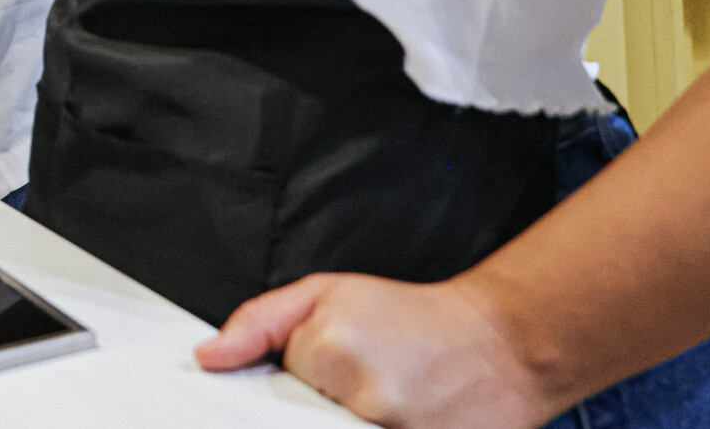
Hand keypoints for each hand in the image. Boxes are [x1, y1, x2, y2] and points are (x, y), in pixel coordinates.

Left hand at [195, 274, 556, 428]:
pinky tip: (398, 412)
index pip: (264, 400)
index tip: (287, 391)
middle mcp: (362, 403)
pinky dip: (373, 426)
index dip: (278, 394)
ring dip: (343, 419)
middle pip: (300, 423)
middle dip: (312, 410)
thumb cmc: (411, 317)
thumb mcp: (328, 294)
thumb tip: (207, 357)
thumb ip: (259, 323)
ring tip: (380, 398)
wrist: (502, 343)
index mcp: (329, 352)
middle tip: (347, 389)